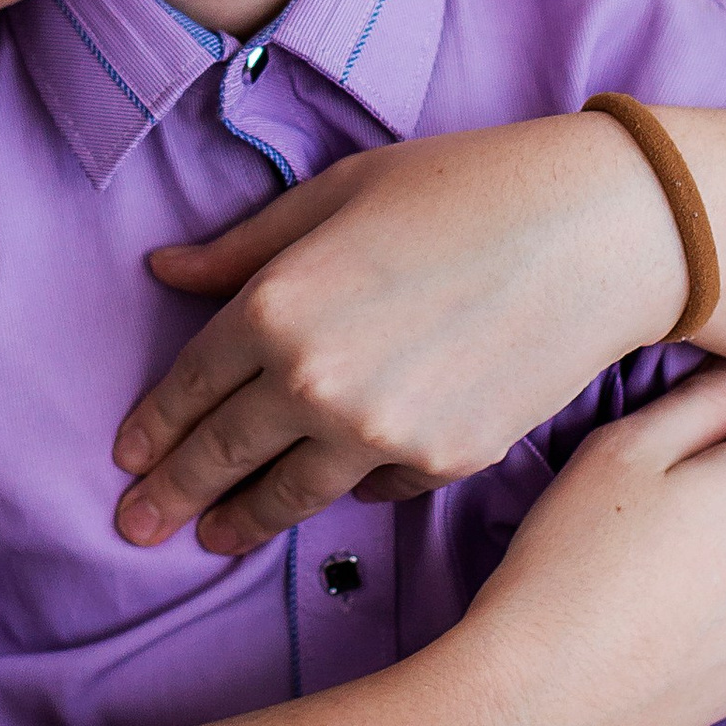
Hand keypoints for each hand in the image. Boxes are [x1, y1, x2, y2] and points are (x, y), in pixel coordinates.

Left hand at [115, 118, 684, 553]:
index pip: (190, 386)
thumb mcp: (337, 194)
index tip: (127, 457)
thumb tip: (163, 269)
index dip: (152, 427)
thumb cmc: (465, 186)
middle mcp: (315, 383)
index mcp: (276, 306)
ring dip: (242, 522)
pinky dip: (350, 488)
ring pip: (290, 496)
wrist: (598, 233)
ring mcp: (381, 434)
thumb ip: (243, 248)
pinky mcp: (443, 462)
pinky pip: (375, 491)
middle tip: (136, 527)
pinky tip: (334, 488)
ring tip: (212, 539)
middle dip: (172, 495)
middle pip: (223, 455)